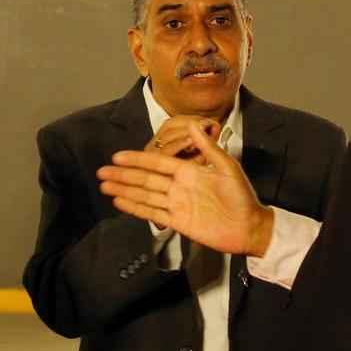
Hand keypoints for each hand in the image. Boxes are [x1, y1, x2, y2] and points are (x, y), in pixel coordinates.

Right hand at [99, 121, 273, 256]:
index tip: (117, 156)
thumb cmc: (242, 196)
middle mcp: (178, 186)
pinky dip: (135, 208)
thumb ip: (209, 148)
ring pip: (144, 195)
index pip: (157, 162)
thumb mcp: (227, 168)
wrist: (249, 226)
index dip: (136, 159)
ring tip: (104, 186)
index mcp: (188, 171)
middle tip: (101, 172)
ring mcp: (176, 204)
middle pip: (145, 179)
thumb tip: (195, 123)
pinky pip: (153, 213)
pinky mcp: (178, 222)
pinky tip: (120, 202)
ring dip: (124, 190)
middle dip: (123, 175)